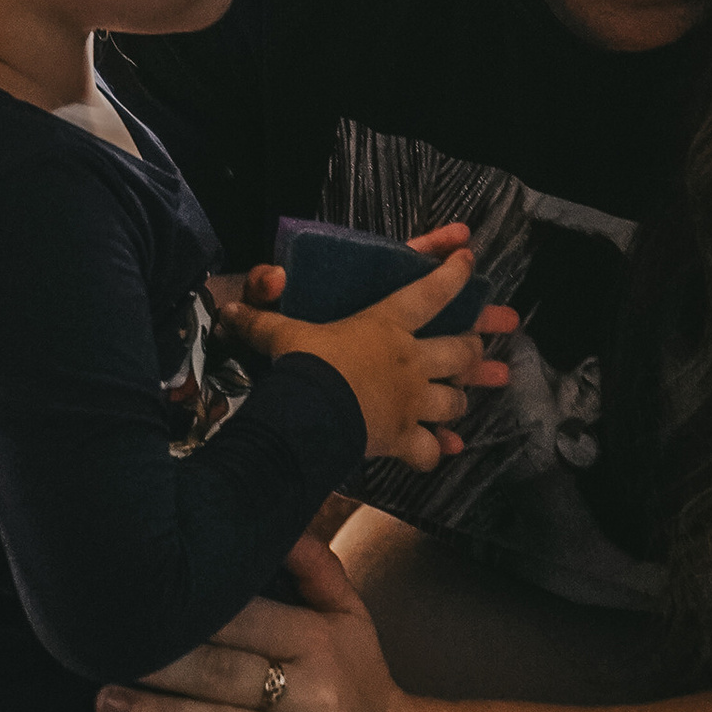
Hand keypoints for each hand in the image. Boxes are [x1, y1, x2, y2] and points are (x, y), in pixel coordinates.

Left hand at [96, 532, 418, 711]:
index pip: (253, 623)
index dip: (198, 616)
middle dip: (163, 668)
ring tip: (109, 702)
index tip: (149, 604)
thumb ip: (314, 565)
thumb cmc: (359, 675)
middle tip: (109, 652)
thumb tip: (276, 522)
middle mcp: (317, 698)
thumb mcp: (349, 614)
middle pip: (228, 679)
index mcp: (323, 644)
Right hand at [230, 244, 511, 472]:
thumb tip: (229, 310)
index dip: (454, 274)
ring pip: (454, 401)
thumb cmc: (305, 365)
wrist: (312, 413)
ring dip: (459, 401)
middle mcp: (410, 362)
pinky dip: (436, 451)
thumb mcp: (284, 334)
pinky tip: (440, 450)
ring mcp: (413, 402)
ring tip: (462, 401)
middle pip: (460, 352)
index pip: (430, 292)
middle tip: (481, 349)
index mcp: (387, 326)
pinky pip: (430, 449)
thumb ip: (261, 320)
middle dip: (474, 351)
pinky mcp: (404, 438)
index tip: (469, 260)